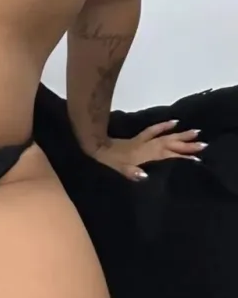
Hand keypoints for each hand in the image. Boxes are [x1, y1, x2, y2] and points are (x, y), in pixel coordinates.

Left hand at [89, 120, 206, 180]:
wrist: (95, 145)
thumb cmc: (107, 160)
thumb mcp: (117, 169)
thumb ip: (131, 172)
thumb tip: (145, 175)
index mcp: (143, 155)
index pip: (166, 155)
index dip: (181, 157)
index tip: (197, 159)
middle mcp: (146, 145)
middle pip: (169, 143)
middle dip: (185, 144)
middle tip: (203, 142)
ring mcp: (143, 140)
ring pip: (164, 136)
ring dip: (179, 134)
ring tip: (193, 131)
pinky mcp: (138, 138)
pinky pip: (153, 130)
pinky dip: (163, 126)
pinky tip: (171, 122)